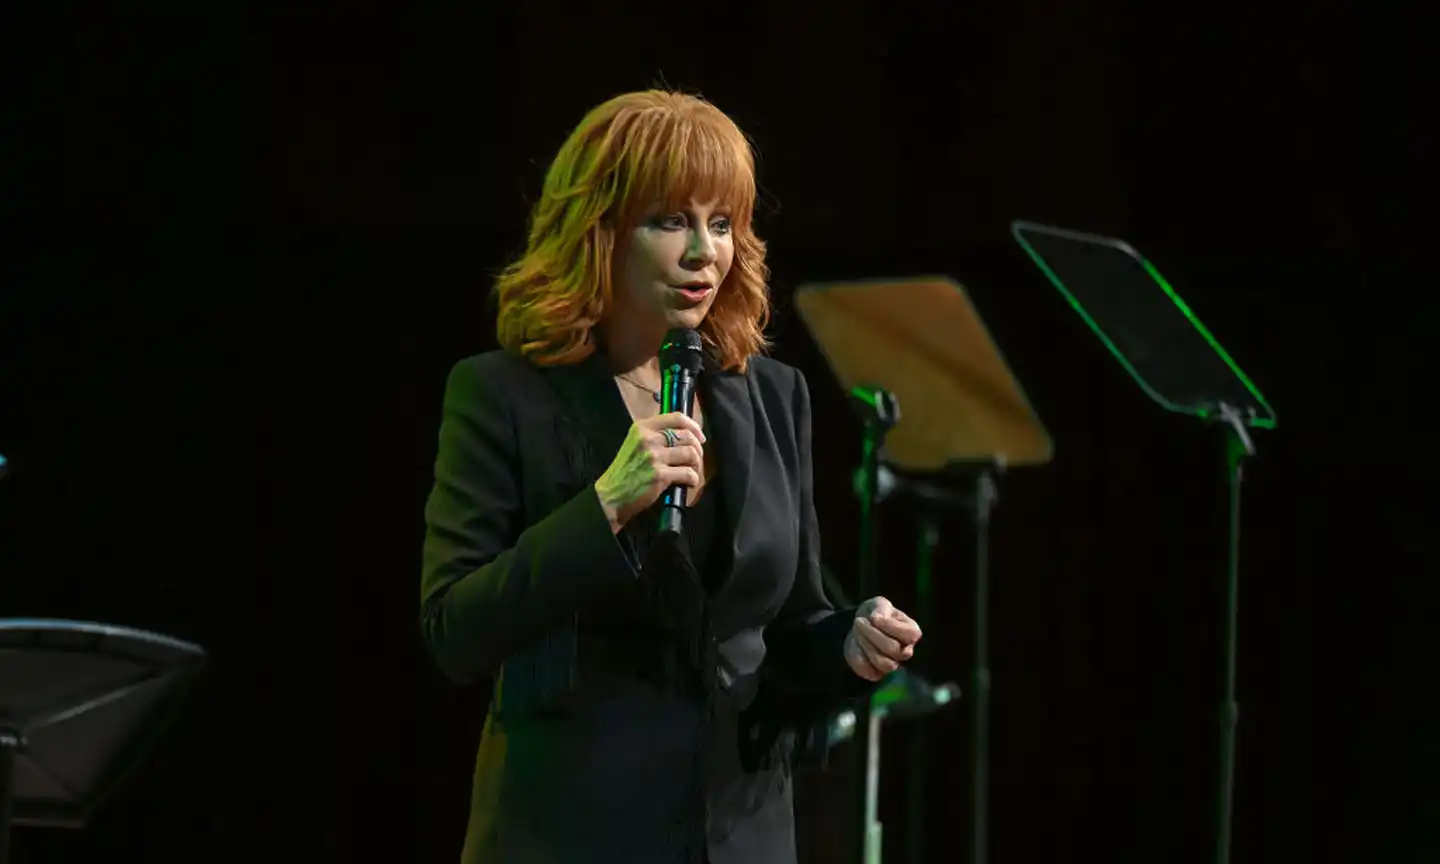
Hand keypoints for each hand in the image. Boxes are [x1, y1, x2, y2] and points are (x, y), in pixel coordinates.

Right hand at [595, 412, 706, 531]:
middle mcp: (647, 438)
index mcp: (642, 427)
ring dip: (696, 465)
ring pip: (690, 454)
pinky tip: (688, 483)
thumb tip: (686, 433)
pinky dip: (692, 480)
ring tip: (691, 472)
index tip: (700, 437)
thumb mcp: (635, 443)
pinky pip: (688, 473)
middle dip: (697, 450)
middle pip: (687, 436)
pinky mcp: (659, 475)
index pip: (677, 418)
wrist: (611, 495)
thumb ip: (656, 435)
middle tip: (695, 461)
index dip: (694, 427)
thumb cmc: (626, 471)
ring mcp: (653, 457)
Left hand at [844, 596, 922, 681]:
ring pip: (883, 663)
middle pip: (893, 649)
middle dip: (872, 634)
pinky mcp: (876, 673)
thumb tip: (877, 618)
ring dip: (865, 644)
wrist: (859, 627)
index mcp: (912, 632)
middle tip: (858, 621)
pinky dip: (858, 655)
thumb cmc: (875, 614)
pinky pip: (867, 670)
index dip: (890, 626)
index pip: (910, 635)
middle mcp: (905, 651)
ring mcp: (892, 664)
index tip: (875, 617)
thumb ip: (881, 608)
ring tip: (856, 631)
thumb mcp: (879, 604)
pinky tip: (855, 643)